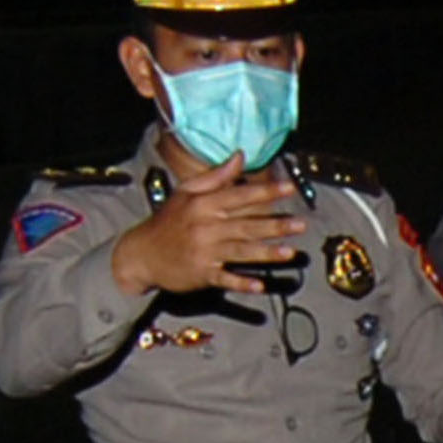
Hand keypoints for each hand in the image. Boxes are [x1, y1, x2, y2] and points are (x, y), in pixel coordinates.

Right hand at [108, 154, 305, 304]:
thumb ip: (216, 176)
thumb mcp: (186, 193)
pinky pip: (224, 278)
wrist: (141, 254)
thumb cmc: (168, 221)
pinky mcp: (201, 274)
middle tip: (302, 224)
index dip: (265, 192)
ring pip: (240, 251)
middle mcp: (205, 226)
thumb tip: (240, 156)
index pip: (239, 195)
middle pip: (245, 224)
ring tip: (290, 253)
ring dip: (266, 253)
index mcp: (203, 204)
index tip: (289, 188)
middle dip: (274, 224)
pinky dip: (241, 283)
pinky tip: (259, 286)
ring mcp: (204, 251)